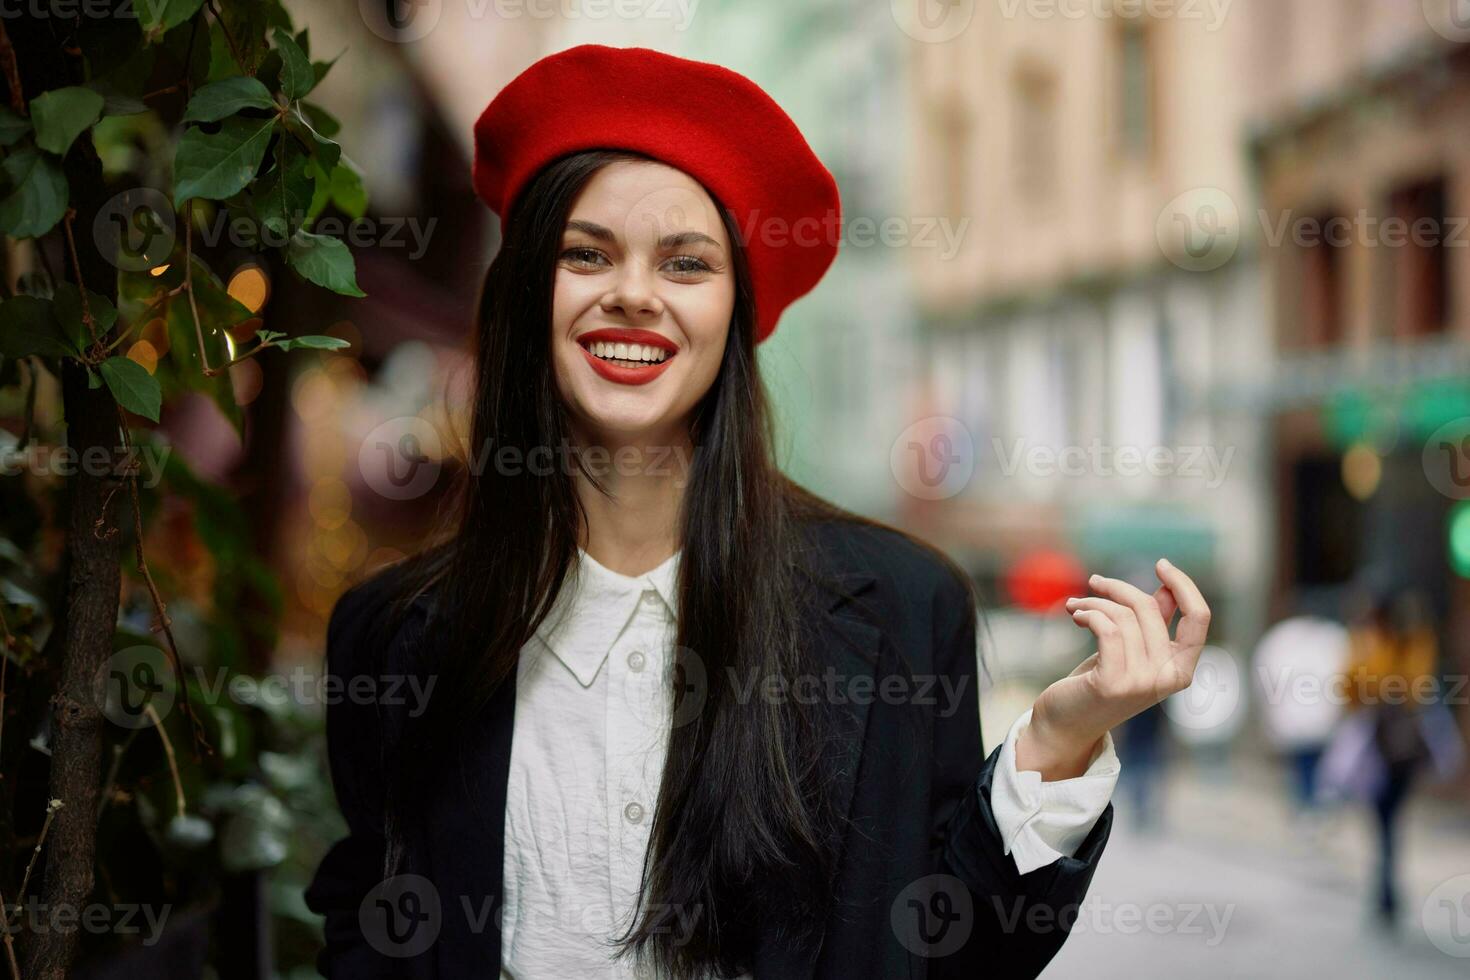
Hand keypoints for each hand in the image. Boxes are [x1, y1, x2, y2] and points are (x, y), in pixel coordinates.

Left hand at [1015, 558, 1210, 780]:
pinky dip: (1088, 613)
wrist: (1066, 724)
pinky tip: (1075, 614)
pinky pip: (1107, 628)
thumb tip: (1169, 588)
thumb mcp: (1132, 650)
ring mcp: (1143, 683)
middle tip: (1093, 582)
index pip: (1200, 617)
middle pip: (1150, 607)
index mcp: (1182, 668)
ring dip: (1094, 602)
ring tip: (1076, 606)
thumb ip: (1154, 624)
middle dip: (1117, 588)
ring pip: (1123, 615)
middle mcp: (1169, 677)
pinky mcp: (1114, 683)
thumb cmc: (1098, 682)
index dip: (1184, 585)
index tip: (1161, 564)